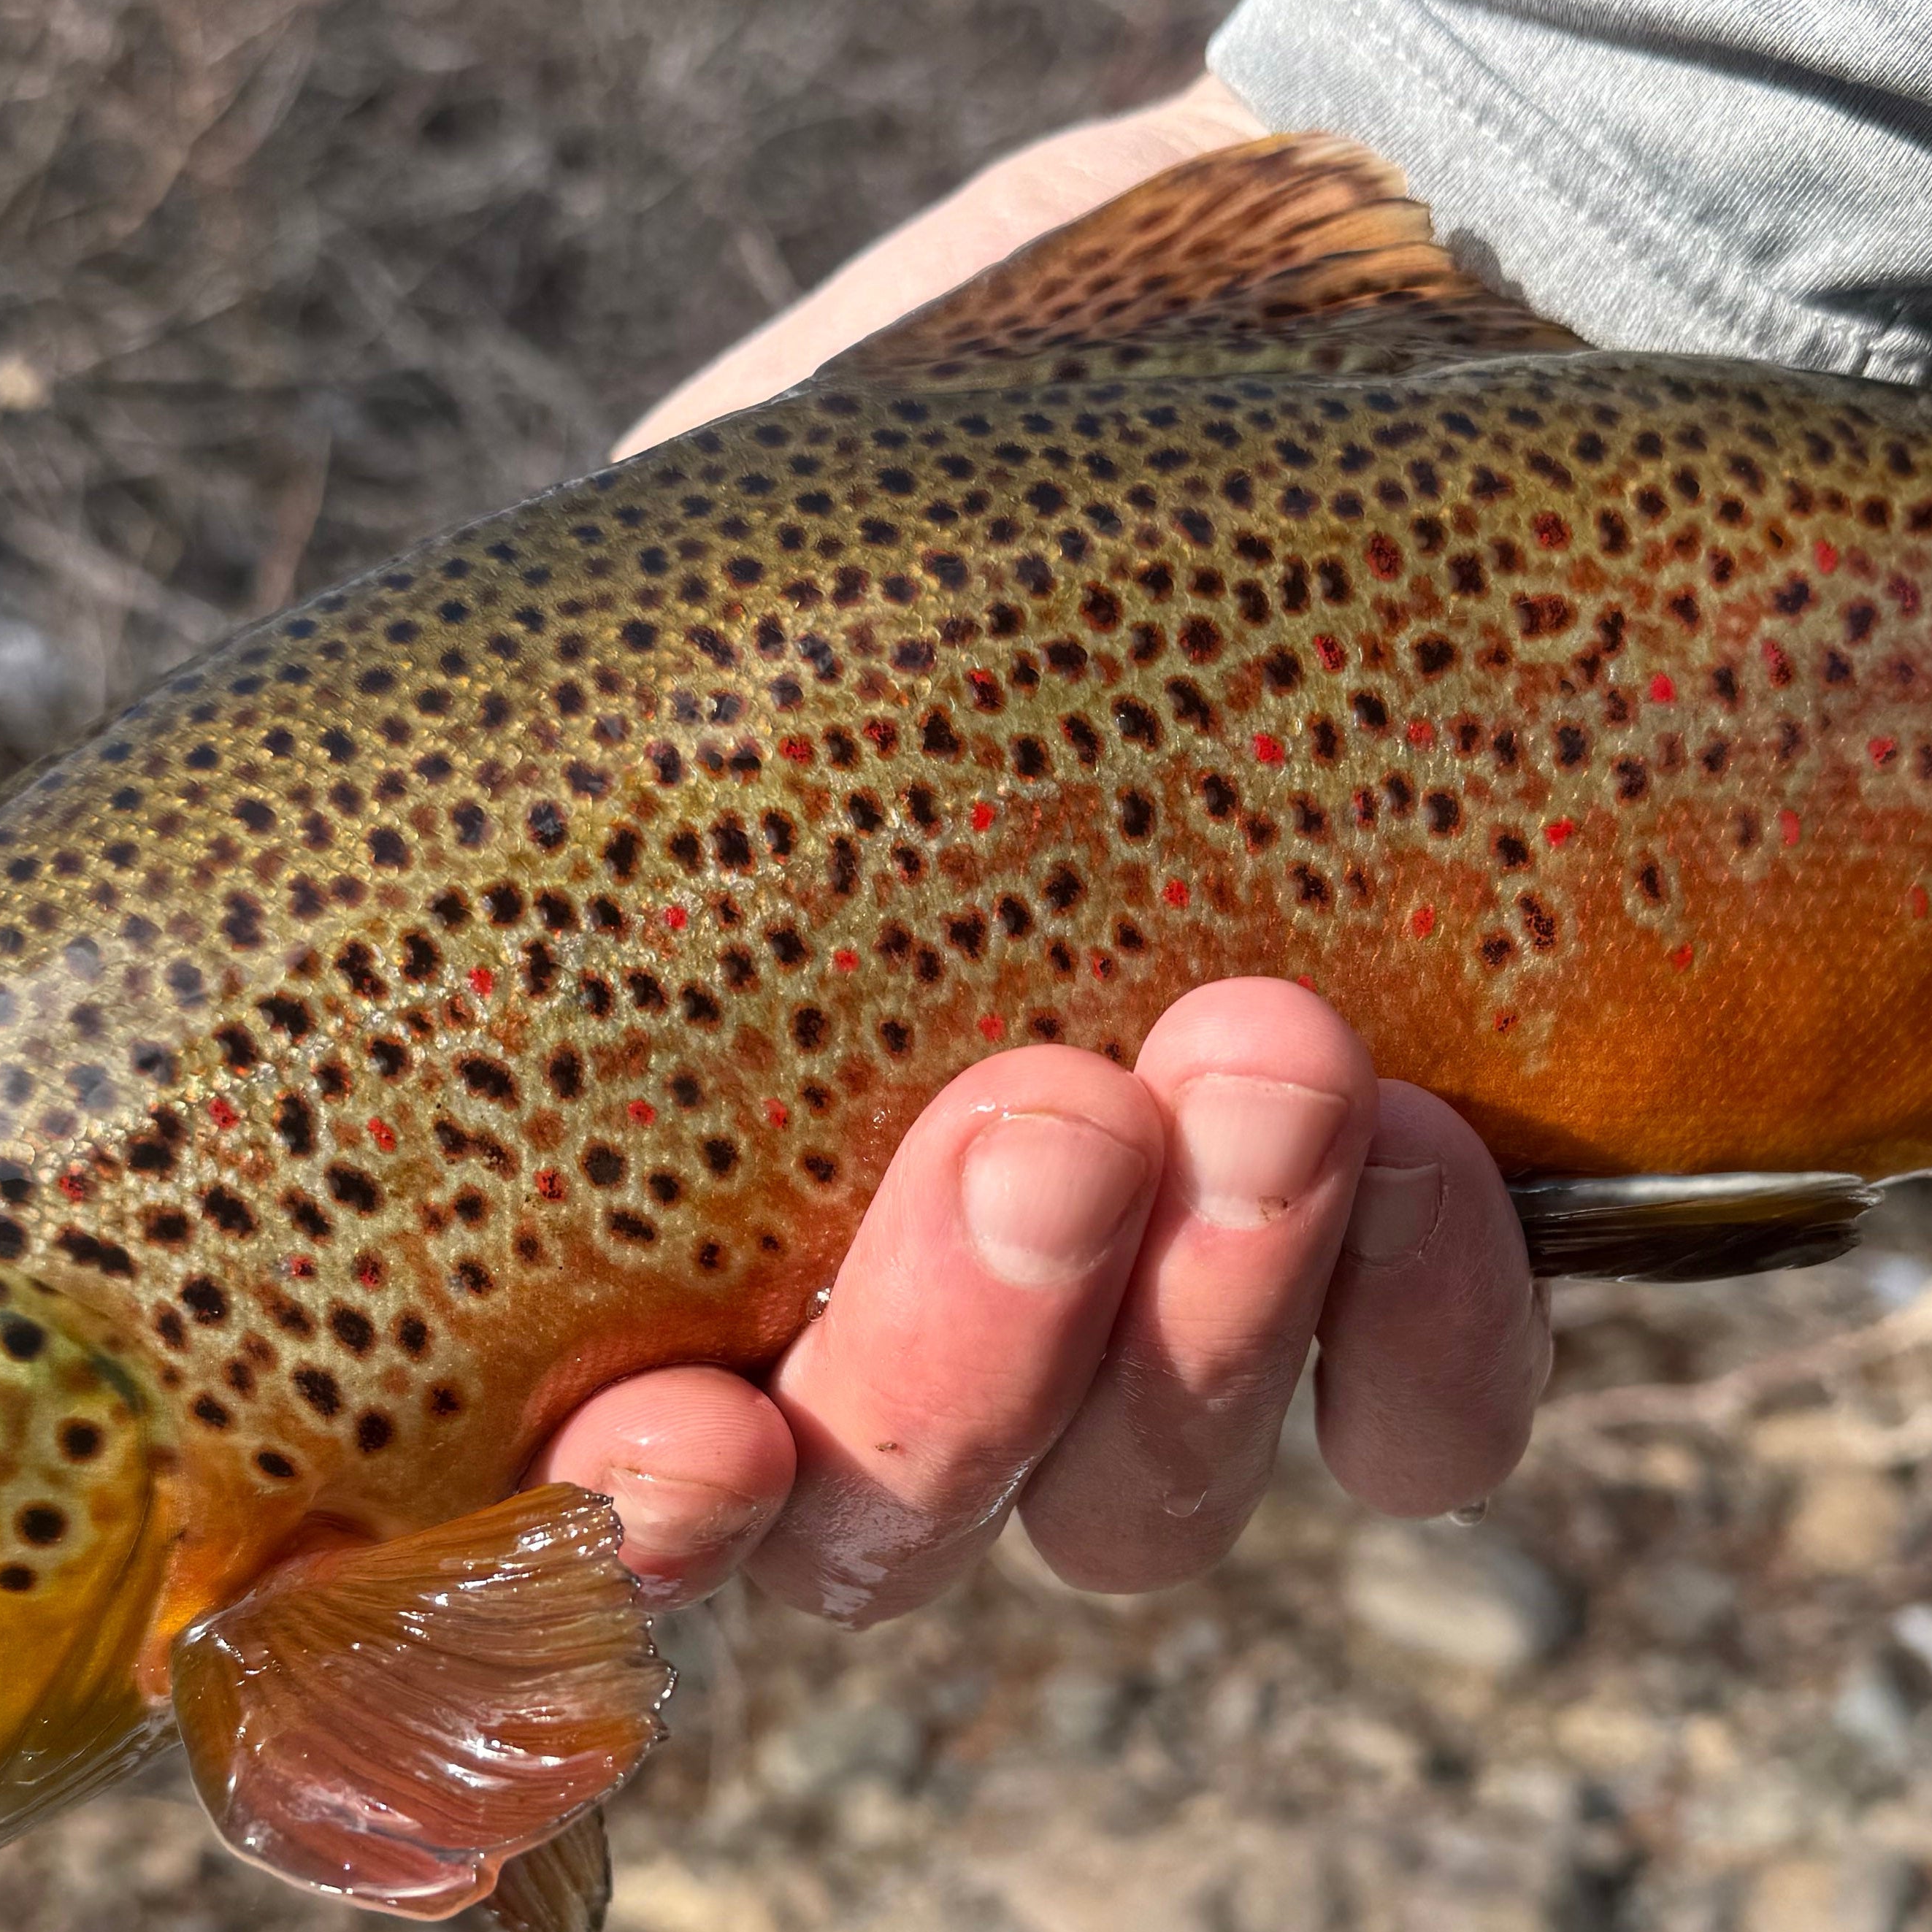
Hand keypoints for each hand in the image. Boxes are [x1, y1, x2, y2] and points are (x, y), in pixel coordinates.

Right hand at [558, 87, 1550, 1621]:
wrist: (1283, 359)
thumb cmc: (907, 502)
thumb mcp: (711, 576)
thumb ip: (588, 722)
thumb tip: (501, 762)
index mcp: (622, 1227)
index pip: (521, 1538)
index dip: (594, 1572)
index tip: (670, 1435)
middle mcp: (861, 1344)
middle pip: (864, 1539)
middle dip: (947, 1367)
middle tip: (1040, 1123)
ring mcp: (1132, 1348)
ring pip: (1130, 1509)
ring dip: (1195, 1318)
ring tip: (1267, 1046)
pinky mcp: (1388, 1296)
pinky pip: (1412, 1438)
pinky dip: (1419, 1328)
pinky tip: (1430, 1142)